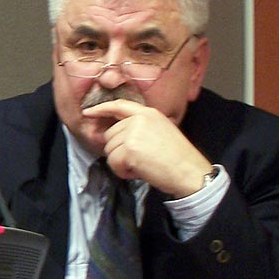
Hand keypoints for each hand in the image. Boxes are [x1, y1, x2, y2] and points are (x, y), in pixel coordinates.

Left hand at [82, 99, 212, 196]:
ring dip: (121, 163)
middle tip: (138, 160)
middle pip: (110, 135)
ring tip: (141, 166)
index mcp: (148, 113)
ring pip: (110, 151)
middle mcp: (138, 119)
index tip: (89, 113)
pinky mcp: (129, 149)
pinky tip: (138, 172)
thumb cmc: (178, 158)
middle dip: (119, 151)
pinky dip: (122, 172)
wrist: (189, 171)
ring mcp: (132, 133)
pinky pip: (113, 163)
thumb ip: (140, 128)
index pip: (119, 106)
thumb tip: (118, 138)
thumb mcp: (162, 131)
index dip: (101, 109)